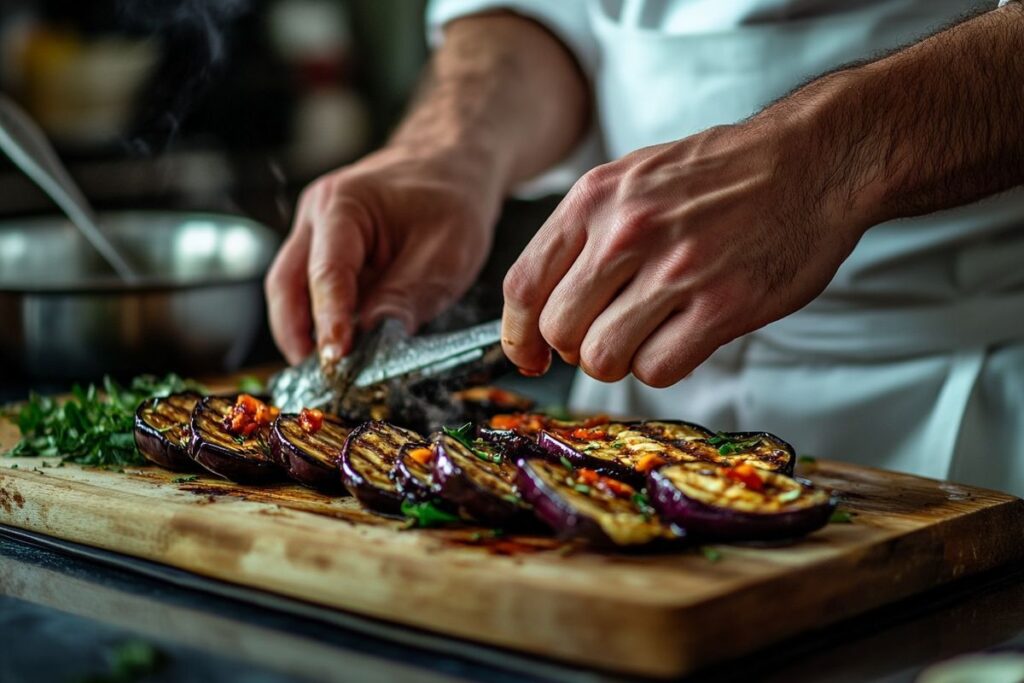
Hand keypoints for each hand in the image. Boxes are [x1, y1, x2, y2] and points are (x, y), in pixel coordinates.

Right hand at [266, 145, 502, 364]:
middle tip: (322, 379)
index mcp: (345, 204)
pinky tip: (339, 350)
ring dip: (304, 332)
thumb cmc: (451, 200)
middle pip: (287, 284)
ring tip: (328, 373)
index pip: (327, 273)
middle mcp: (318, 214)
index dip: (330, 322)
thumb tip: (374, 344)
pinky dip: (320, 321)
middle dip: (299, 335)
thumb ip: (407, 297)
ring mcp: (315, 230)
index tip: (336, 361)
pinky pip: (311, 289)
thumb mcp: (446, 254)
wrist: (452, 166)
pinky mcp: (323, 249)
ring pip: (291, 290)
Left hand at [500, 120, 870, 385]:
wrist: (813, 160)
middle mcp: (626, 233)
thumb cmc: (719, 176)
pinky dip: (662, 366)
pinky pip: (657, 369)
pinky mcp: (722, 305)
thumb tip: (541, 307)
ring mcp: (675, 270)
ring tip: (648, 336)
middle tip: (609, 335)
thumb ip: (584, 233)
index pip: (524, 285)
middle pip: (559, 330)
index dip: (519, 335)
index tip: (531, 355)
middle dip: (576, 348)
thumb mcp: (634, 178)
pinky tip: (683, 338)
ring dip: (619, 361)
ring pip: (602, 358)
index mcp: (595, 199)